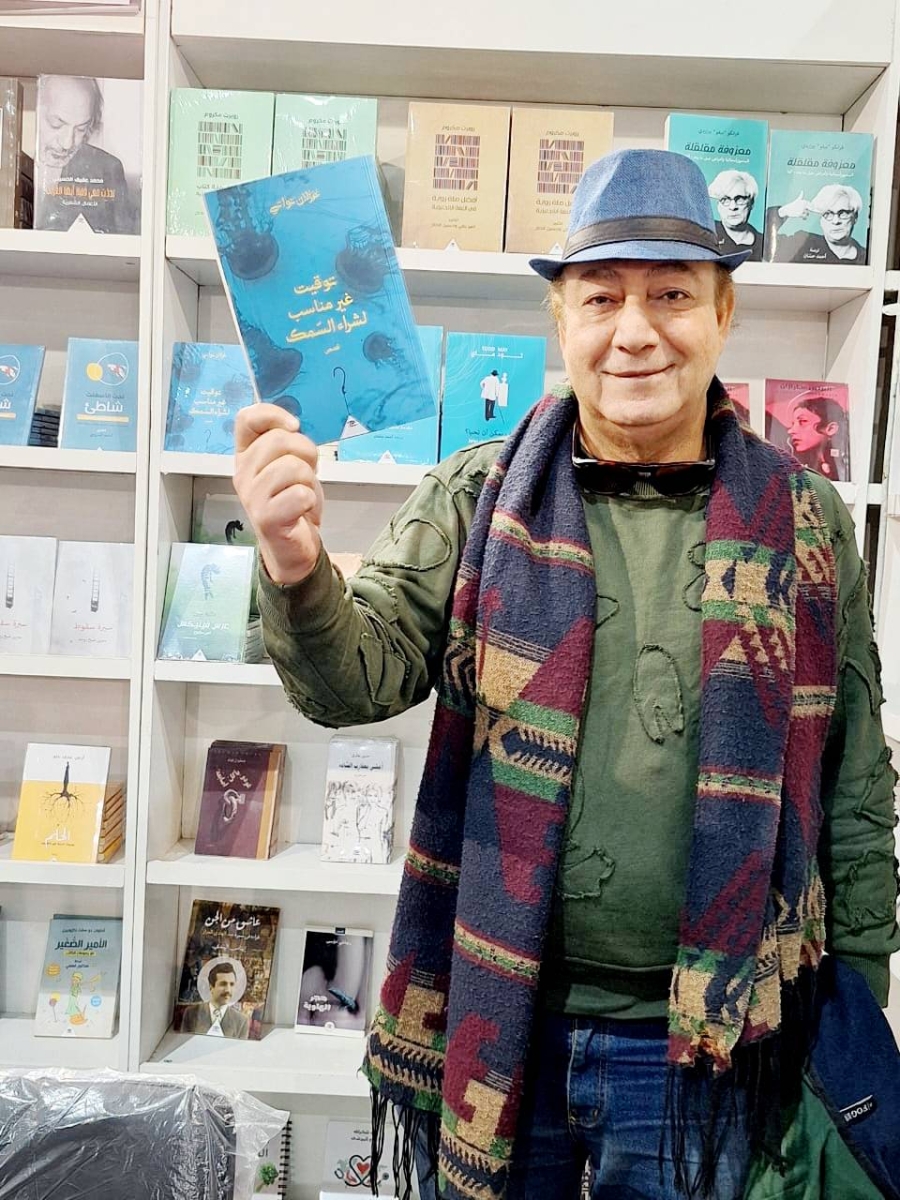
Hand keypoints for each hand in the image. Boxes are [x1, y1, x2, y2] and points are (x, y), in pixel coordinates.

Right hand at [233, 403, 323, 585]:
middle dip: (305, 452)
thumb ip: (286, 443)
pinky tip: (302, 510)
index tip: (293, 427)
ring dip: (309, 480)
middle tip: (306, 474)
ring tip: (303, 494)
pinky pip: (299, 494)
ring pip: (292, 467)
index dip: (273, 415)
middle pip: (279, 440)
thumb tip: (290, 425)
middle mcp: (243, 473)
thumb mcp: (290, 464)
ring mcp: (252, 496)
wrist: (293, 547)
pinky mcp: (266, 518)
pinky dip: (309, 500)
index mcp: (246, 456)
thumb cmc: (293, 503)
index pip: (246, 419)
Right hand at [778, 191, 809, 220]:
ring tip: (802, 215)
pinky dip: (804, 218)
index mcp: (804, 201)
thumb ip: (801, 196)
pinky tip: (802, 218)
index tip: (806, 209)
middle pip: (810, 209)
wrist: (786, 210)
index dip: (810, 207)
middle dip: (809, 211)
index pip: (811, 205)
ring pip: (808, 213)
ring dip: (806, 215)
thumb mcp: (797, 200)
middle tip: (804, 212)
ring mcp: (802, 209)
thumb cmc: (792, 205)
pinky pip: (805, 217)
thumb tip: (802, 191)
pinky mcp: (800, 214)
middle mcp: (804, 205)